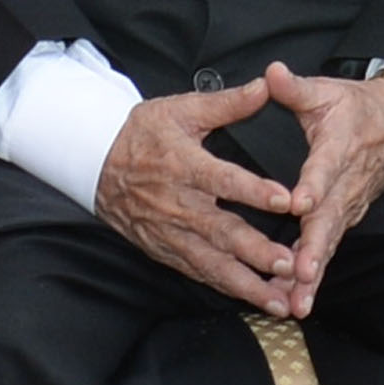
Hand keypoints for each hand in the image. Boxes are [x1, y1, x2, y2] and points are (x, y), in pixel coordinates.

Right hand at [96, 79, 307, 311]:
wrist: (94, 162)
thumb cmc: (141, 133)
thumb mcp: (180, 109)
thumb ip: (226, 103)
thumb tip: (265, 86)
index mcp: (183, 165)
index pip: (223, 180)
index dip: (254, 191)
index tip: (285, 201)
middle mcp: (177, 204)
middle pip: (221, 232)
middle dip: (256, 251)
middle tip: (289, 263)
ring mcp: (169, 232)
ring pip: (211, 263)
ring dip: (245, 283)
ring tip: (278, 299)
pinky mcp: (164, 249)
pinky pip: (197, 272)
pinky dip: (225, 287)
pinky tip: (252, 298)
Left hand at [254, 67, 383, 305]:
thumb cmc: (353, 108)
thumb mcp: (326, 92)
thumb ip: (296, 88)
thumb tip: (272, 73)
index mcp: (338, 148)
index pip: (325, 168)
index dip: (314, 185)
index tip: (299, 203)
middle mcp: (345, 183)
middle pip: (330, 219)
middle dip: (315, 248)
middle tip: (301, 273)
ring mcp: (348, 205)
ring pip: (330, 242)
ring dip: (314, 272)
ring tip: (298, 300)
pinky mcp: (345, 218)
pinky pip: (329, 248)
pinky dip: (314, 276)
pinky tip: (297, 300)